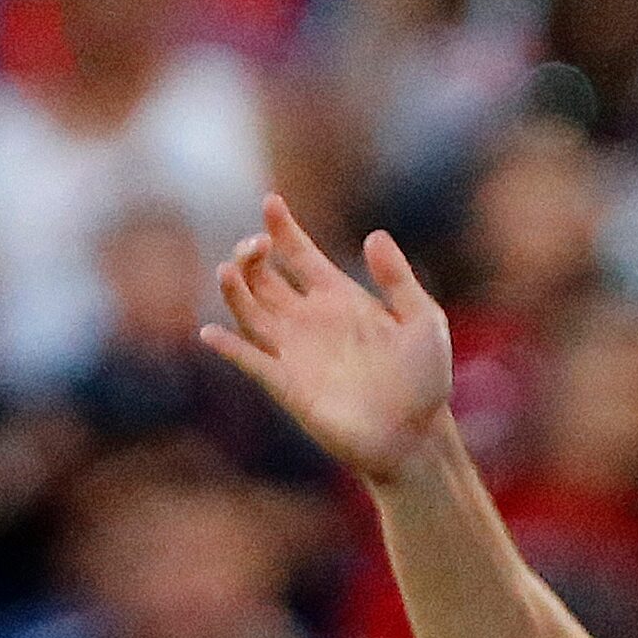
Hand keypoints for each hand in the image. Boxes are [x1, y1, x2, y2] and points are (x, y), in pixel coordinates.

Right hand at [202, 195, 454, 485]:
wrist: (416, 435)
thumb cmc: (425, 378)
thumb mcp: (423, 320)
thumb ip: (398, 279)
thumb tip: (374, 235)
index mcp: (340, 297)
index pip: (299, 253)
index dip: (283, 227)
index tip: (271, 201)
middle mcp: (309, 319)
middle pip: (263, 277)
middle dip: (251, 254)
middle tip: (257, 244)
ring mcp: (294, 351)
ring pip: (248, 311)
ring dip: (234, 290)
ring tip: (230, 270)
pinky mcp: (286, 385)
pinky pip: (249, 360)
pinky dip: (228, 347)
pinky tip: (213, 332)